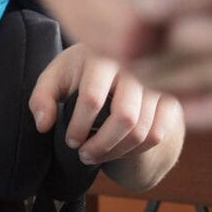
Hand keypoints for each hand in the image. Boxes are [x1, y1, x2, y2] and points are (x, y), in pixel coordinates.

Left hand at [28, 45, 167, 167]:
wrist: (122, 61)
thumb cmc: (82, 72)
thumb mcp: (56, 78)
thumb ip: (41, 98)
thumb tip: (43, 125)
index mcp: (102, 55)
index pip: (92, 99)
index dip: (78, 127)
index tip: (70, 140)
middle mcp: (135, 66)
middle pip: (125, 117)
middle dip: (101, 145)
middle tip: (84, 155)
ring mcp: (156, 83)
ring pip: (142, 131)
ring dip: (116, 152)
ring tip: (96, 156)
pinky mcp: (169, 99)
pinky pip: (156, 135)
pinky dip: (135, 150)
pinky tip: (117, 149)